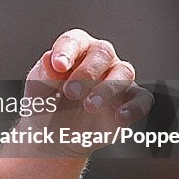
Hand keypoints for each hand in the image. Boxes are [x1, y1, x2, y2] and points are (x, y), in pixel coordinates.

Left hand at [25, 29, 153, 155]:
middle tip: (71, 92)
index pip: (74, 41)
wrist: (56, 137)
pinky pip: (141, 98)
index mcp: (75, 49)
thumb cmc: (47, 105)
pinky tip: (119, 117)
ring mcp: (117, 79)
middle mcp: (98, 59)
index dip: (66, 51)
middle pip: (103, 53)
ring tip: (89, 106)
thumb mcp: (37, 91)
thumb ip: (42, 75)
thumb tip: (48, 60)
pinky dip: (134, 107)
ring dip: (107, 88)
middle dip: (87, 72)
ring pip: (124, 72)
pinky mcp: (129, 101)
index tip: (58, 66)